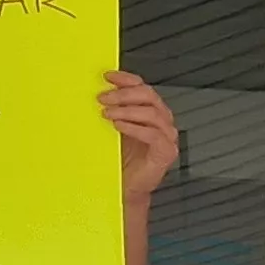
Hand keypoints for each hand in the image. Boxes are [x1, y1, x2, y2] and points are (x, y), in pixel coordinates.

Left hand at [104, 72, 178, 199]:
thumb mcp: (115, 129)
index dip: (126, 79)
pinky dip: (134, 127)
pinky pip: (153, 134)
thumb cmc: (122, 161)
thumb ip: (113, 111)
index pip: (142, 87)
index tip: (107, 76)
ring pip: (152, 113)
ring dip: (126, 110)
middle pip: (149, 96)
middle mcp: (162, 121)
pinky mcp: (166, 152)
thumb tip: (96, 93)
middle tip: (103, 98)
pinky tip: (119, 126)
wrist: (127, 188)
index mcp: (151, 111)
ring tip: (108, 113)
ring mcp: (167, 136)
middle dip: (124, 94)